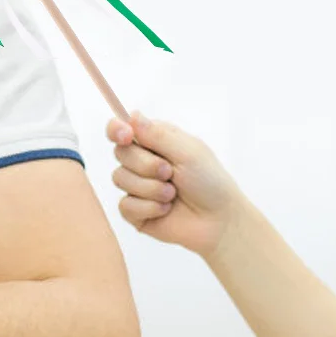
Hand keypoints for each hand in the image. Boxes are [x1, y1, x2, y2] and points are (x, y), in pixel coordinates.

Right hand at [106, 113, 246, 259]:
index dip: (117, 129)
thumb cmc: (209, 182)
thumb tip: (132, 115)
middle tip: (170, 172)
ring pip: (120, 178)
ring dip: (150, 188)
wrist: (218, 221)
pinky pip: (125, 205)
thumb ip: (158, 135)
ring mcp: (137, 186)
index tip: (126, 136)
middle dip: (146, 165)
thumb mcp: (188, 152)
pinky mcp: (135, 211)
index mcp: (155, 141)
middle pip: (120, 153)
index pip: (122, 128)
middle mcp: (142, 161)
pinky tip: (166, 209)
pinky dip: (149, 208)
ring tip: (172, 194)